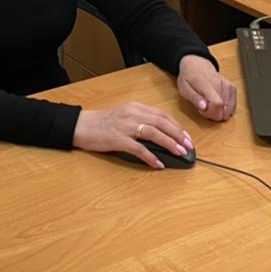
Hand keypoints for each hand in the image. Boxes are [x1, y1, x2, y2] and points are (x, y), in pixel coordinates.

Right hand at [73, 102, 192, 168]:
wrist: (81, 125)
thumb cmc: (102, 122)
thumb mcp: (123, 116)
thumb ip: (140, 121)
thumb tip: (160, 134)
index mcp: (135, 107)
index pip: (162, 115)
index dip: (176, 126)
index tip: (186, 136)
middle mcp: (132, 114)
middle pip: (161, 122)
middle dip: (178, 134)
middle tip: (189, 146)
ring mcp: (125, 126)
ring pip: (154, 133)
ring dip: (169, 143)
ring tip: (180, 152)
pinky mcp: (118, 139)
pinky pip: (138, 148)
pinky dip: (151, 157)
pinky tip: (158, 164)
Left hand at [177, 54, 236, 120]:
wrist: (197, 64)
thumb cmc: (189, 78)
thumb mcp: (184, 89)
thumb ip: (195, 99)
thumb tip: (204, 108)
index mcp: (206, 84)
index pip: (217, 104)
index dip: (211, 113)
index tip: (202, 110)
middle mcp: (220, 84)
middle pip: (224, 109)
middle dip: (214, 114)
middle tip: (205, 107)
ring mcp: (227, 86)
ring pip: (229, 109)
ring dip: (220, 111)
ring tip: (210, 104)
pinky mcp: (232, 87)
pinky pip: (233, 105)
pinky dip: (226, 108)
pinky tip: (217, 103)